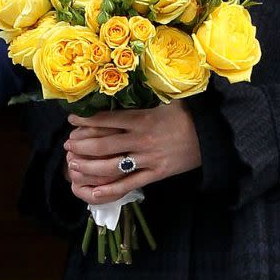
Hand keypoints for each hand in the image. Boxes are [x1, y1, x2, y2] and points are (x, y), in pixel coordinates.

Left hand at [64, 102, 200, 205]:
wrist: (212, 136)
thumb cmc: (187, 114)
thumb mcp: (165, 100)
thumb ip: (144, 98)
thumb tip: (126, 87)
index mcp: (142, 119)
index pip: (107, 119)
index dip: (86, 120)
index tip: (72, 120)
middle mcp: (141, 140)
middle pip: (103, 144)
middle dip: (81, 145)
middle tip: (67, 144)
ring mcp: (148, 159)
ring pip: (111, 166)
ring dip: (89, 166)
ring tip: (73, 164)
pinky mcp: (155, 174)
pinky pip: (129, 184)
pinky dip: (110, 190)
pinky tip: (93, 192)